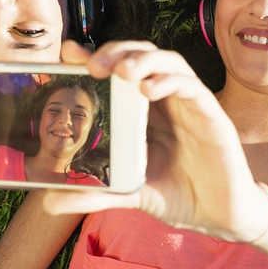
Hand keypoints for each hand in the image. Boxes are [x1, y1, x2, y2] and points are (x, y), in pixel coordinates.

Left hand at [41, 41, 267, 241]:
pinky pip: (193, 88)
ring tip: (122, 71)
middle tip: (93, 64)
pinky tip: (150, 90)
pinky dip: (171, 81)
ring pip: (169, 61)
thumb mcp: (128, 193)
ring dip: (144, 59)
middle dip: (116, 51)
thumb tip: (48, 202)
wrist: (220, 217)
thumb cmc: (177, 194)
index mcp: (143, 111)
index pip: (118, 70)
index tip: (69, 55)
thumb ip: (94, 192)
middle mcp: (165, 100)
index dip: (95, 55)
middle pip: (142, 55)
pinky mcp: (212, 116)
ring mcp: (189, 104)